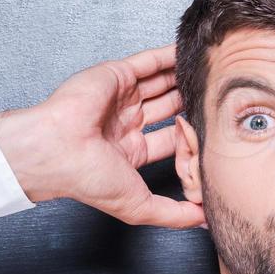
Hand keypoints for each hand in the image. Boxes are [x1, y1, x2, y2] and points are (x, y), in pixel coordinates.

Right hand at [0, 43, 205, 229]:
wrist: (54, 151)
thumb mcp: (139, 206)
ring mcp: (120, 98)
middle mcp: (125, 122)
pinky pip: (148, 62)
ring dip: (183, 78)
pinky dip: (169, 56)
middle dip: (191, 104)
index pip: (170, 140)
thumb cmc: (87, 178)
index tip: (216, 134)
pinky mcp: (116, 75)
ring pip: (161, 84)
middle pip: (168, 109)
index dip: (191, 137)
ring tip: (212, 73)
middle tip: (219, 99)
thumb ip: (174, 214)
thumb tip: (206, 220)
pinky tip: (189, 53)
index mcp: (129, 150)